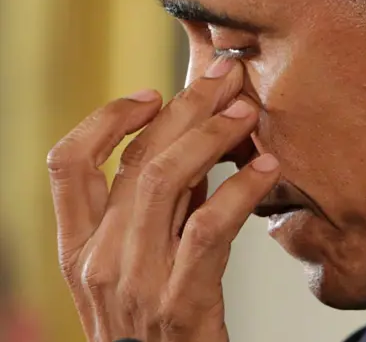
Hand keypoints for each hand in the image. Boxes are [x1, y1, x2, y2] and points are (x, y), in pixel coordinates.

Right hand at [47, 60, 278, 341]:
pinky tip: (268, 166)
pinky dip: (240, 189)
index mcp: (79, 247)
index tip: (151, 94)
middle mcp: (98, 259)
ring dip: (210, 135)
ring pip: (165, 180)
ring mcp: (135, 281)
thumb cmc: (157, 323)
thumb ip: (156, 210)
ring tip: (246, 111)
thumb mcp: (137, 264)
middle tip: (223, 78)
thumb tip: (191, 145)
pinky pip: (209, 227)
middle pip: (135, 159)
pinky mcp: (180, 302)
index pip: (68, 164)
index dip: (106, 119)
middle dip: (184, 108)